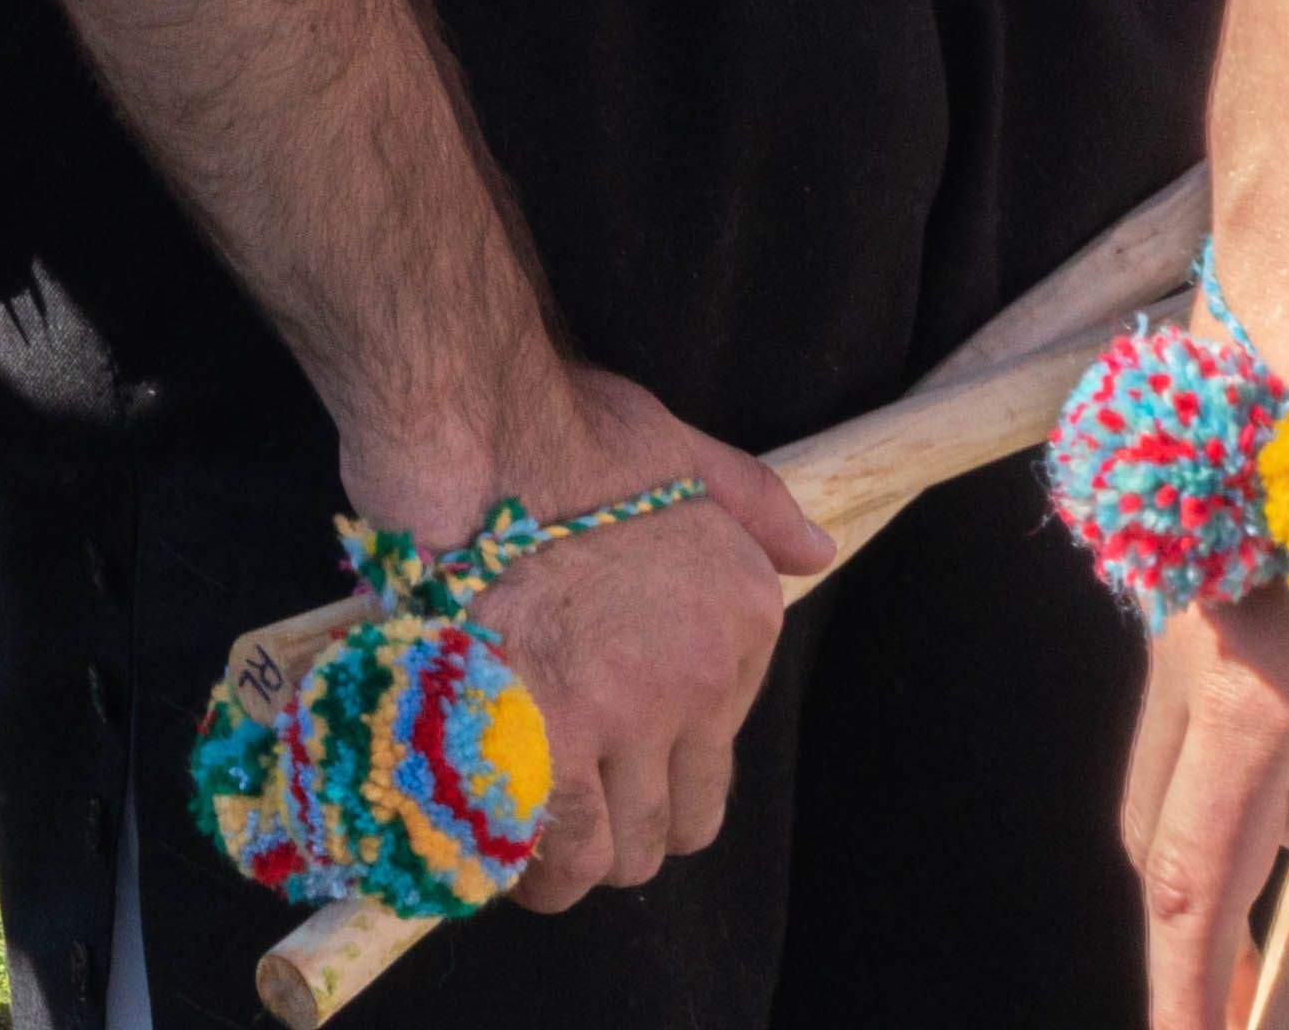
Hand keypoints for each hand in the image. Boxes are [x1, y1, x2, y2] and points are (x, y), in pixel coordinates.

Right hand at [365, 369, 829, 911]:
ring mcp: (626, 716)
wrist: (473, 429)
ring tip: (516, 833)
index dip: (653, 768)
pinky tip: (484, 836)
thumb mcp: (682, 448)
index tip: (604, 756)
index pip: (718, 755)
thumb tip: (814, 549)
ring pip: (619, 852)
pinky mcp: (547, 738)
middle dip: (620, 832)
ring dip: (569, 858)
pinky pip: (552, 847)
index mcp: (742, 619)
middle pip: (677, 826)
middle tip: (557, 805)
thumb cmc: (562, 428)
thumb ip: (751, 503)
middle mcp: (700, 682)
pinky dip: (519, 859)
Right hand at [1120, 272, 1288, 1005]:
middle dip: (1194, 924)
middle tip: (1237, 994)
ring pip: (1174, 736)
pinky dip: (1225, 723)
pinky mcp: (1194, 524)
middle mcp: (1195, 646)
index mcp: (1261, 686)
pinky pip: (1191, 660)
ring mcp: (1182, 581)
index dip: (1191, 994)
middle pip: (1163, 823)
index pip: (1196, 882)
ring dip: (1213, 817)